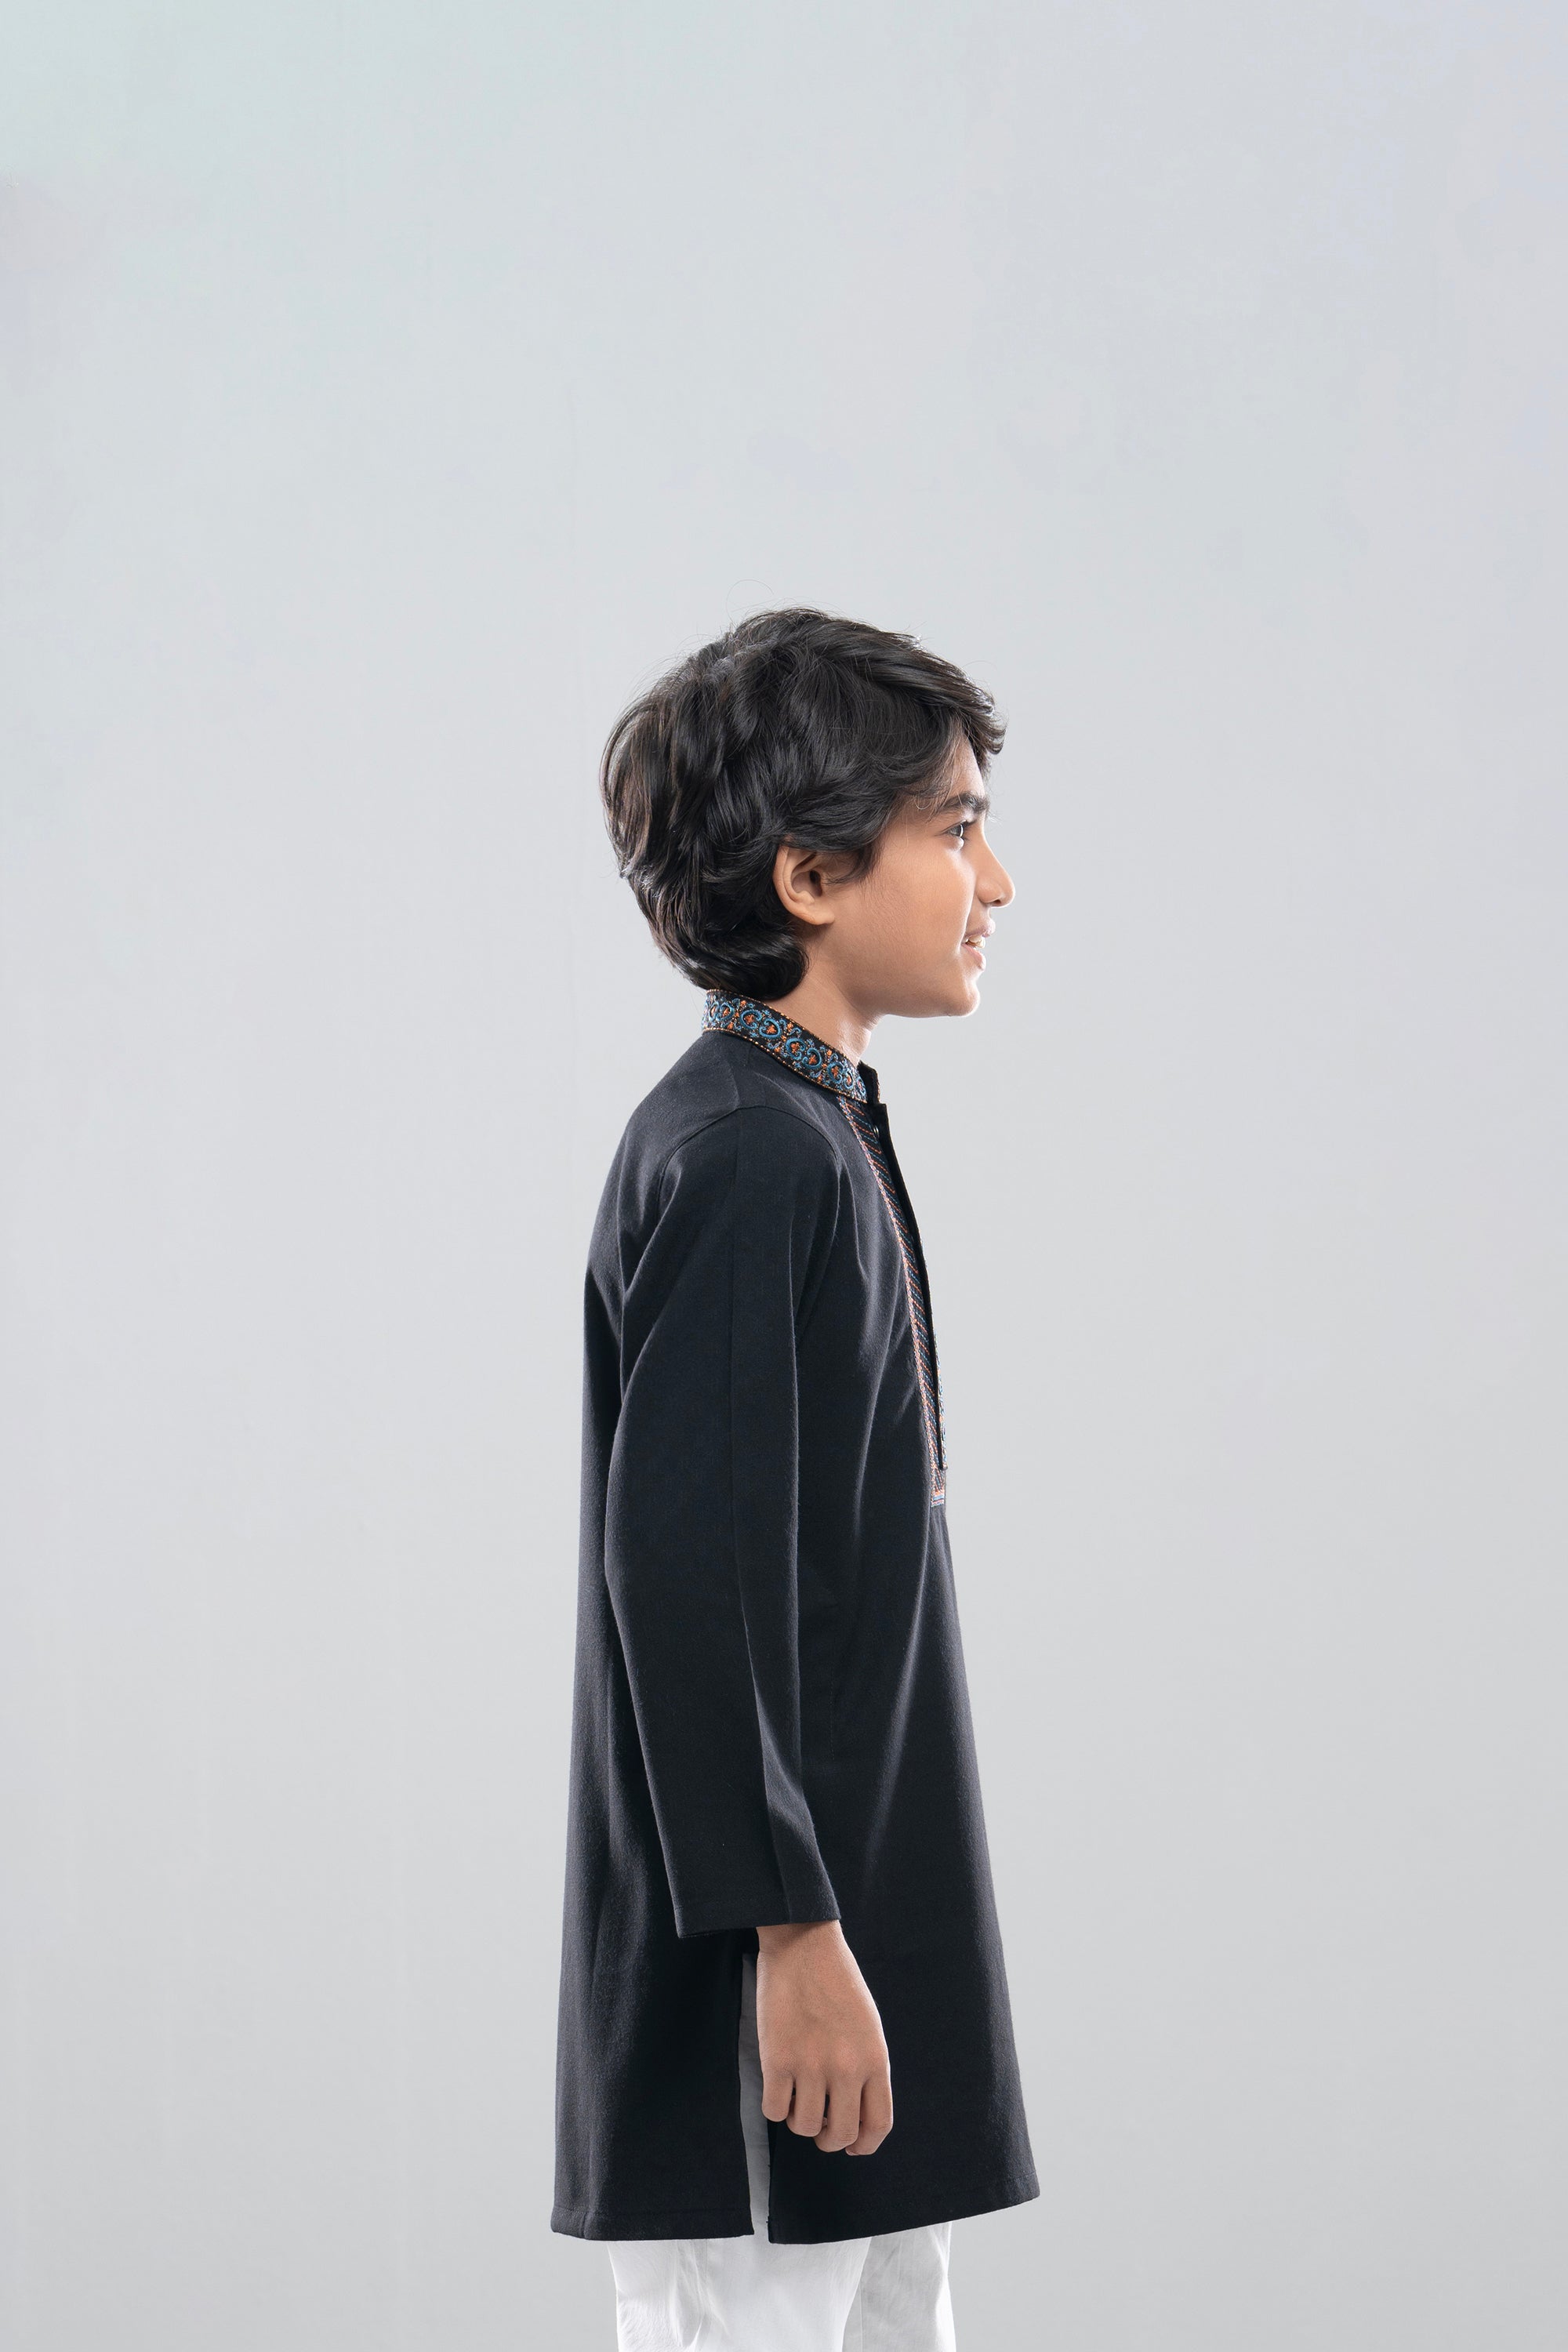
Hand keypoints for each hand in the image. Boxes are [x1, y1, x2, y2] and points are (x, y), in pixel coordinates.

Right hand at [753, 1920, 892, 2155]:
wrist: (803, 1942)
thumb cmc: (836, 1981)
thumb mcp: (867, 2025)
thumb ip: (866, 2067)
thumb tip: (853, 2112)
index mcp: (875, 2059)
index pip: (878, 2125)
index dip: (864, 2145)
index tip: (852, 2145)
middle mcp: (847, 2068)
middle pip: (841, 2134)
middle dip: (829, 2138)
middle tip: (820, 2126)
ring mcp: (811, 2065)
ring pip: (805, 2127)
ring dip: (800, 2120)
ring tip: (797, 2096)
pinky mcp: (777, 2059)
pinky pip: (774, 2111)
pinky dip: (775, 2106)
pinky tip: (778, 2085)